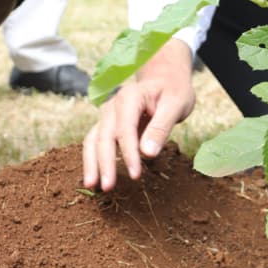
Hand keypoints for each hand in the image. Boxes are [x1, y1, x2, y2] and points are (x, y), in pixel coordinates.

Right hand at [82, 40, 195, 191]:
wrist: (166, 80)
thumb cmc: (173, 92)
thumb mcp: (176, 105)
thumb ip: (161, 128)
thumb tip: (147, 154)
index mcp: (129, 97)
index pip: (125, 129)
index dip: (128, 153)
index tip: (135, 174)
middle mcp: (113, 106)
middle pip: (104, 136)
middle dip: (104, 163)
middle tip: (108, 187)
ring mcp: (108, 115)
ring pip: (93, 140)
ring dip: (91, 163)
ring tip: (92, 186)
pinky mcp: (108, 125)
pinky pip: (95, 142)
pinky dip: (93, 159)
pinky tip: (95, 178)